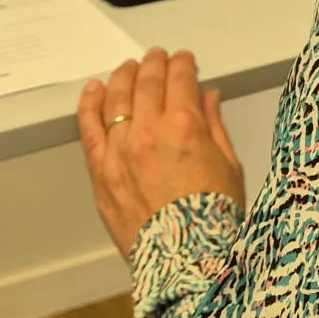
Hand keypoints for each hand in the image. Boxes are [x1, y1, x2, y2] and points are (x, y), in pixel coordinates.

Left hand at [77, 48, 244, 260]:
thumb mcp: (229, 165)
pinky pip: (89, 128)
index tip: (185, 60)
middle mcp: (148, 131)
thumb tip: (208, 98)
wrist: (186, 261)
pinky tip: (94, 89)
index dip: (183, 64)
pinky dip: (89, 104)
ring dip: (124, 76)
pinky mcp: (100, 171)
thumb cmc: (213, 219)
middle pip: (147, 82)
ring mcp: (120, 150)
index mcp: (185, 126)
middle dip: (154, 64)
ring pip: (116, 97)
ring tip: (129, 68)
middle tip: (158, 57)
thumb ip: (214, 125)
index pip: (180, 79)